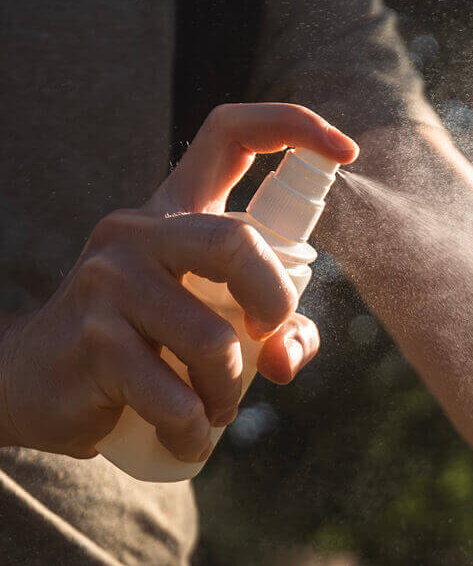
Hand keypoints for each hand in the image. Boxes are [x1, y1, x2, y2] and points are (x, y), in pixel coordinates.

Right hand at [0, 103, 357, 462]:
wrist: (35, 384)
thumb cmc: (136, 350)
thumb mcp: (206, 325)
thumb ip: (269, 332)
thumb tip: (286, 357)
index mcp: (172, 213)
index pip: (230, 135)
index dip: (294, 126)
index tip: (345, 150)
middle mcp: (139, 233)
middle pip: (238, 242)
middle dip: (275, 304)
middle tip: (266, 341)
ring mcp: (109, 281)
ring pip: (214, 340)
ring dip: (227, 395)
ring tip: (211, 411)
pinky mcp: (93, 338)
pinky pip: (174, 397)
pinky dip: (193, 432)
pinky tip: (184, 438)